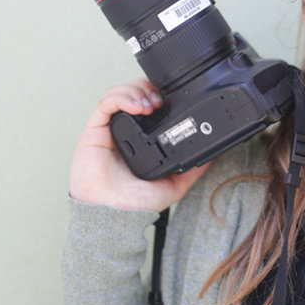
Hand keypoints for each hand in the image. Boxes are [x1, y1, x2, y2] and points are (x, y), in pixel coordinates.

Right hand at [68, 82, 206, 213]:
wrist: (111, 216)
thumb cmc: (132, 204)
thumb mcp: (171, 186)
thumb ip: (190, 171)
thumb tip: (210, 157)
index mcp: (139, 138)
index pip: (148, 103)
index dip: (160, 93)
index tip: (172, 99)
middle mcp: (123, 130)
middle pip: (135, 92)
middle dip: (149, 88)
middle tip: (161, 100)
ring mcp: (108, 129)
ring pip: (120, 92)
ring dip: (137, 90)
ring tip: (150, 104)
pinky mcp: (94, 131)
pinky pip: (105, 103)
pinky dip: (122, 97)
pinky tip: (137, 106)